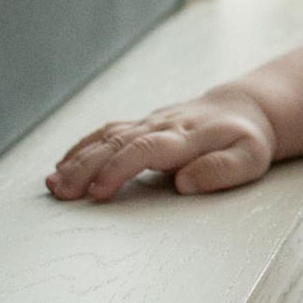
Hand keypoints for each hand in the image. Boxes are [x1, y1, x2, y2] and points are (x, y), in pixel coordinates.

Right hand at [45, 88, 275, 202]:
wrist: (246, 109)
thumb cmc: (248, 140)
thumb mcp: (249, 159)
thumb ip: (220, 170)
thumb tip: (184, 182)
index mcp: (185, 137)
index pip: (144, 149)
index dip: (118, 169)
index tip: (98, 192)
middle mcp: (161, 126)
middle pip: (116, 144)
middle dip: (85, 167)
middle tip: (61, 193)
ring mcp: (149, 122)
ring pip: (106, 137)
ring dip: (77, 159)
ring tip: (53, 184)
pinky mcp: (141, 124)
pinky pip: (106, 133)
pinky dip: (81, 147)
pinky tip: (61, 165)